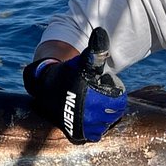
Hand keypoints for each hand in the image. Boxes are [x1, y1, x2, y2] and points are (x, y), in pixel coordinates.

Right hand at [24, 28, 127, 142]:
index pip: (118, 101)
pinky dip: (96, 126)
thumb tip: (100, 31)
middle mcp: (85, 111)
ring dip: (103, 115)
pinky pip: (96, 133)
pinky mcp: (77, 134)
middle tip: (97, 96)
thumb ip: (95, 51)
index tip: (100, 86)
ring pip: (106, 123)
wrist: (47, 89)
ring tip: (91, 105)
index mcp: (89, 93)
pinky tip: (89, 117)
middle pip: (114, 112)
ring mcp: (81, 124)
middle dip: (109, 104)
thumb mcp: (82, 61)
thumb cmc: (69, 73)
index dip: (112, 92)